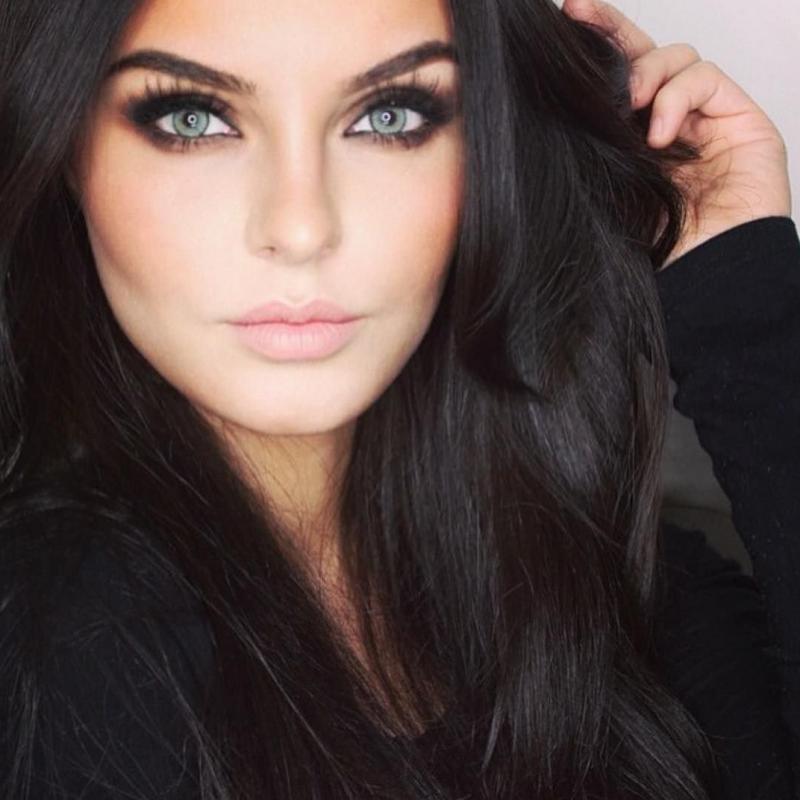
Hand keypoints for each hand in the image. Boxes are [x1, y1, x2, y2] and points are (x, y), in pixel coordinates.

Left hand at [562, 0, 791, 268]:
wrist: (707, 278)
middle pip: (642, 57)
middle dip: (610, 30)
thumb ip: (592, 152)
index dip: (591, 50)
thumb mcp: (605, 194)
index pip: (612, 86)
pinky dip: (678, 96)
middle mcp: (667, 126)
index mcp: (632, 145)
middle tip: (576, 12)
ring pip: (676, 59)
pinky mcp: (739, 120)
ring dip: (645, 73)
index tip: (558, 25)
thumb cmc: (658, 250)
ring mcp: (704, 122)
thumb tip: (548, 116)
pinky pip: (705, 80)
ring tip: (626, 106)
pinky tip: (659, 132)